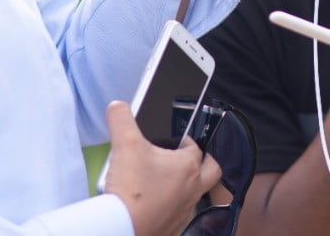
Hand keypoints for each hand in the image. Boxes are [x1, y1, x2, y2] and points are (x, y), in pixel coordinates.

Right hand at [103, 101, 221, 235]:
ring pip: (197, 195)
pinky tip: (157, 204)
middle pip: (212, 171)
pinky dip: (173, 207)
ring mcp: (184, 211)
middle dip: (206, 161)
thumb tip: (117, 106)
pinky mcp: (173, 228)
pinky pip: (181, 215)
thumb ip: (122, 119)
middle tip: (191, 157)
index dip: (187, 140)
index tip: (177, 139)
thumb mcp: (124, 144)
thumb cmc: (131, 190)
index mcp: (188, 167)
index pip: (196, 146)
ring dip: (188, 186)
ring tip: (169, 181)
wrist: (123, 228)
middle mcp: (192, 190)